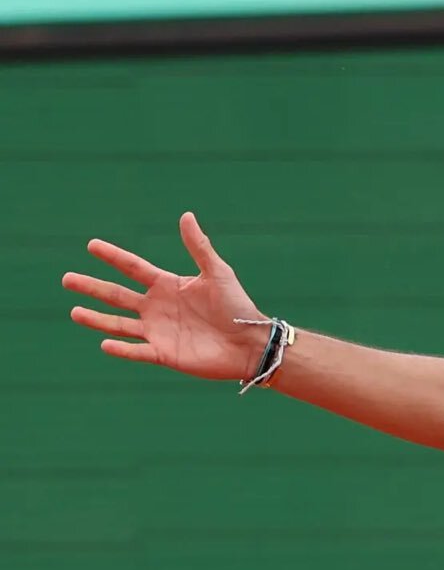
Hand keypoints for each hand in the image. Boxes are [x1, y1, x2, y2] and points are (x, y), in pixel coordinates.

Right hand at [62, 213, 268, 382]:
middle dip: (92, 287)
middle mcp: (157, 307)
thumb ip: (199, 247)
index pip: (133, 268)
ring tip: (75, 312)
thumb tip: (186, 215)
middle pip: (117, 295)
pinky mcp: (165, 354)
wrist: (250, 343)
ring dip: (97, 319)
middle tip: (66, 279)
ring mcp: (159, 331)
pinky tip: (104, 343)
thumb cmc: (237, 306)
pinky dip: (122, 349)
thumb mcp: (217, 273)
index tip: (91, 245)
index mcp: (167, 285)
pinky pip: (138, 351)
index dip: (113, 256)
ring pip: (120, 324)